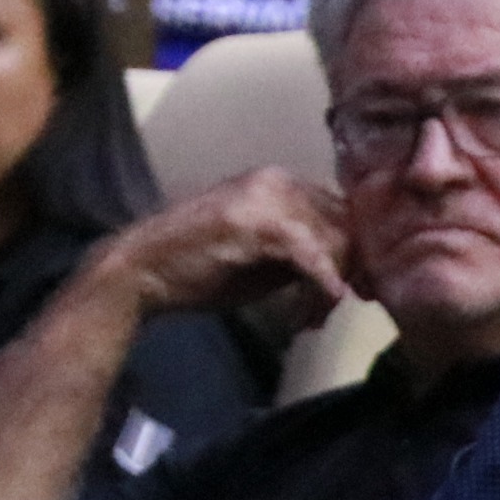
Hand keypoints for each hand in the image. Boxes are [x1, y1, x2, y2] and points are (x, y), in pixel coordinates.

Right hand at [88, 172, 352, 323]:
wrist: (141, 269)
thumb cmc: (197, 268)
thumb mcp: (261, 260)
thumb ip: (300, 257)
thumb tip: (346, 275)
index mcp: (278, 182)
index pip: (339, 211)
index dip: (354, 253)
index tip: (357, 290)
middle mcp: (278, 180)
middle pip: (344, 224)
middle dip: (349, 272)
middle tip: (332, 312)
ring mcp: (267, 197)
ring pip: (332, 240)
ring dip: (330, 286)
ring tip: (310, 320)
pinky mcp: (257, 222)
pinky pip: (310, 253)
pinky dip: (323, 281)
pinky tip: (327, 302)